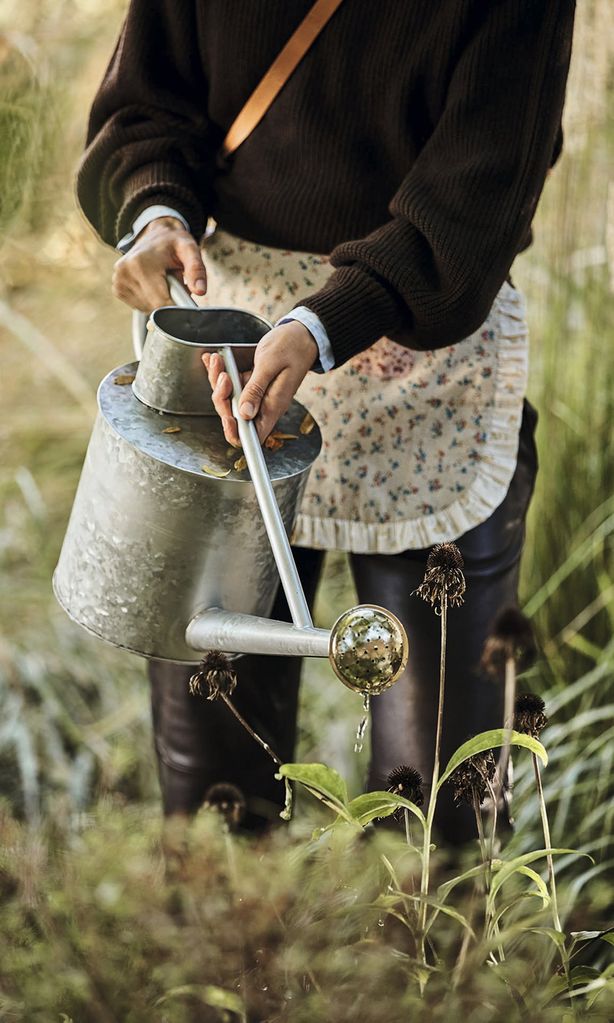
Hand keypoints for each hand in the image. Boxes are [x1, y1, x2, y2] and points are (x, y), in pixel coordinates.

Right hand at [112, 216, 206, 311]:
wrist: (155, 235)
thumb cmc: (173, 243)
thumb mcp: (189, 249)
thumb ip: (196, 269)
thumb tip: (200, 291)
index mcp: (140, 263)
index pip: (161, 302)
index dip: (177, 304)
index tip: (185, 295)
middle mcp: (124, 273)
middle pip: (155, 307)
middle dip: (169, 300)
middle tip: (174, 283)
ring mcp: (118, 282)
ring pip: (148, 309)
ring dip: (160, 301)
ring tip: (162, 281)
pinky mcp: (118, 289)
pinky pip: (140, 306)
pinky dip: (151, 300)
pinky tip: (153, 284)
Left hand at [203, 321, 318, 445]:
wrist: (302, 335)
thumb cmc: (291, 347)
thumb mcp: (270, 364)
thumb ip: (256, 389)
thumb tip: (245, 414)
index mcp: (273, 405)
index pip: (254, 435)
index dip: (237, 433)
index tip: (227, 418)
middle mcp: (264, 404)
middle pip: (235, 416)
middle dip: (222, 398)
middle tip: (223, 375)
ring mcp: (257, 394)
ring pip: (230, 399)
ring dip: (219, 382)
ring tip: (217, 361)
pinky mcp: (253, 384)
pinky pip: (232, 386)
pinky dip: (220, 373)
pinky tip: (215, 360)